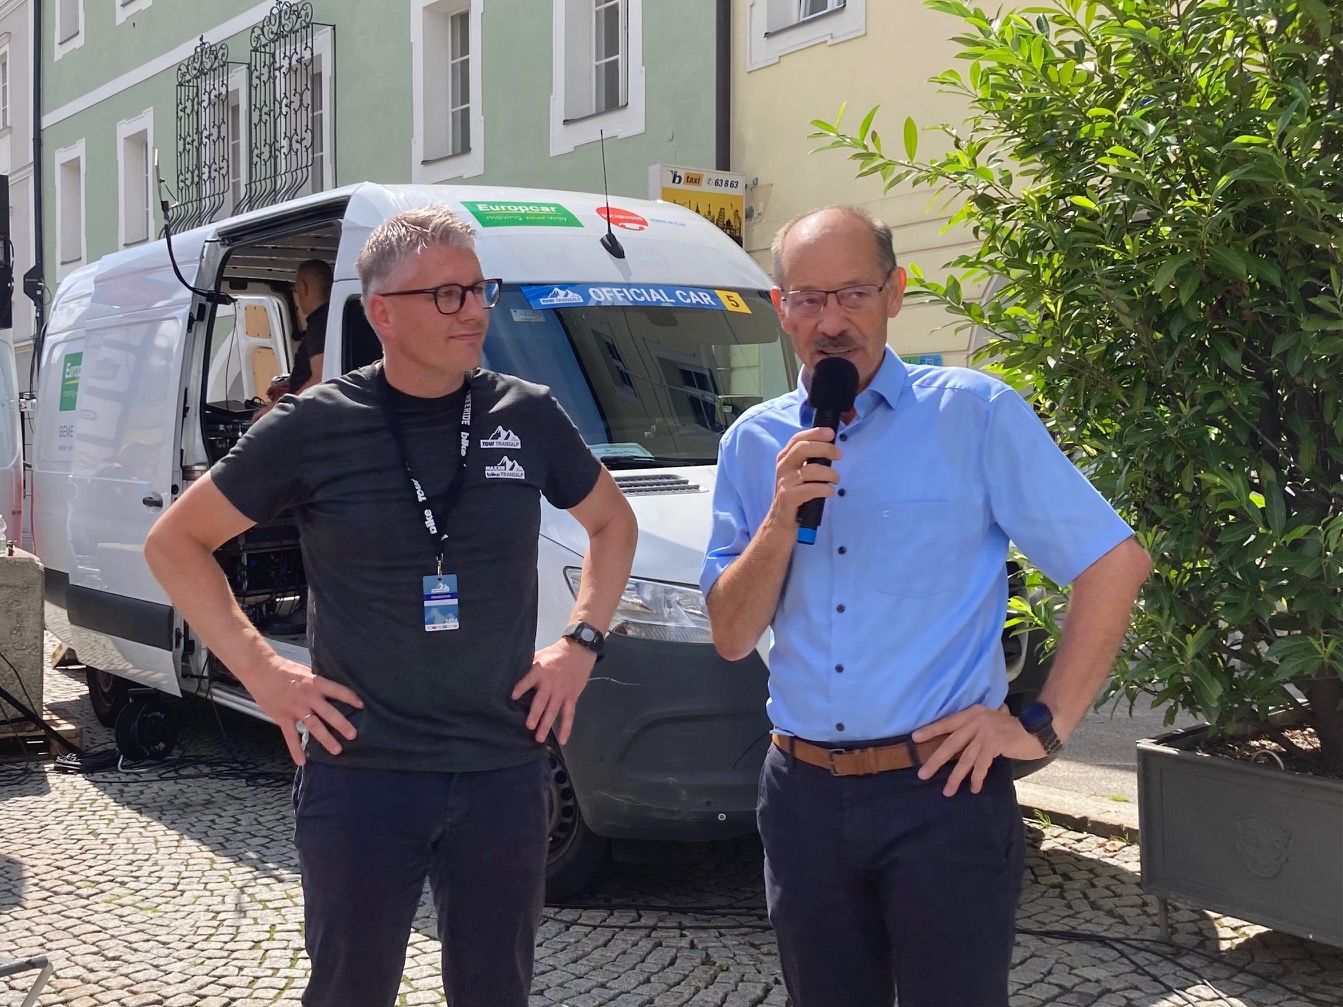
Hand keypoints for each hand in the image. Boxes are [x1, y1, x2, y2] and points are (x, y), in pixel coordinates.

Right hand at [245, 657, 363, 764]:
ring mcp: (295, 708)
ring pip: (314, 726)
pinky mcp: (282, 717)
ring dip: (326, 739)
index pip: (337, 690)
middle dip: (342, 725)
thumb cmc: (283, 669)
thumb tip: (329, 691)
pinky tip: (302, 762)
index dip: (350, 698)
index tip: (361, 706)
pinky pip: (290, 736)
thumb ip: (316, 683)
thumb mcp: (305, 672)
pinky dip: (296, 750)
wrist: (260, 670)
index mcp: (315, 683)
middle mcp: (308, 696)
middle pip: (329, 712)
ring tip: (337, 750)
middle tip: (353, 735)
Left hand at [511, 639, 597, 744]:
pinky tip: (563, 739)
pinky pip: (569, 714)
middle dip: (535, 714)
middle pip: (542, 701)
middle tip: (528, 726)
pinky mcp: (572, 697)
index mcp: (540, 671)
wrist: (579, 651)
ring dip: (546, 725)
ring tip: (539, 738)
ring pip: (554, 710)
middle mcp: (551, 683)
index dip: (520, 688)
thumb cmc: (556, 654)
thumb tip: (511, 677)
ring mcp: (562, 692)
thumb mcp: (540, 655)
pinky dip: (566, 727)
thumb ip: (529, 667)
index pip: (528, 680)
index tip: (513, 697)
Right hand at [766, 427, 841, 527]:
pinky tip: (830, 492)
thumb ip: (808, 460)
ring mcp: (784, 482)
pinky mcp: (788, 497)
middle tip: (839, 455)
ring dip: (830, 474)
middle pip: (803, 448)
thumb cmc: (796, 493)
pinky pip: (812, 489)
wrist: (781, 520)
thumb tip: (831, 447)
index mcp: (785, 458)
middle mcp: (783, 467)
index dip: (815, 433)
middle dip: (825, 448)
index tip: (831, 433)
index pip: (798, 439)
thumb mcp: (798, 473)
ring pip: (811, 470)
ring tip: (835, 480)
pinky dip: (825, 489)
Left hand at [912, 704, 1046, 796]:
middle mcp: (976, 720)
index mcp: (973, 713)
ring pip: (965, 758)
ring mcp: (986, 731)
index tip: (914, 738)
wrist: (1037, 730)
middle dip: (936, 760)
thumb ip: (976, 728)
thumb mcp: (991, 722)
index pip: (947, 722)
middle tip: (923, 774)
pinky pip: (981, 764)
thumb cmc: (1013, 730)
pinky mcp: (995, 743)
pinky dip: (976, 778)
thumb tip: (958, 743)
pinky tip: (973, 788)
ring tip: (947, 790)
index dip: (931, 731)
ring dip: (955, 777)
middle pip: (951, 743)